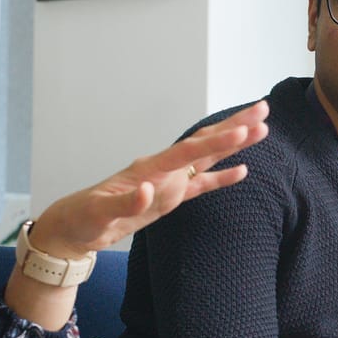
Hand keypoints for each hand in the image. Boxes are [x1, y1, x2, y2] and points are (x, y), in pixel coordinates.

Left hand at [24, 101, 268, 258]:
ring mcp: (168, 182)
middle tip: (263, 109)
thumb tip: (149, 191)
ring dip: (233, 144)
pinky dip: (222, 177)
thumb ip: (126, 203)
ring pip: (207, 158)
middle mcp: (163, 170)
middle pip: (204, 144)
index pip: (189, 152)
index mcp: (149, 170)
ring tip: (262, 129)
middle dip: (234, 127)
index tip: (243, 131)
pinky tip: (243, 170)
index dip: (216, 142)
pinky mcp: (169, 197)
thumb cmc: (84, 219)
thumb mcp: (100, 215)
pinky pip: (201, 184)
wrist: (74, 227)